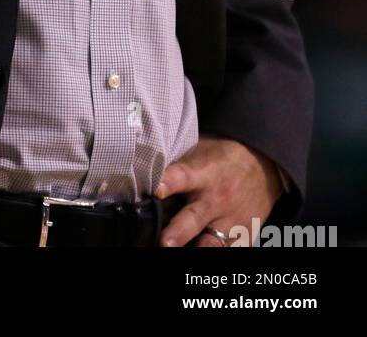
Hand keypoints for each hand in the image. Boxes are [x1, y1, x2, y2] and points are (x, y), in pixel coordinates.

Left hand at [154, 132, 282, 246]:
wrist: (263, 163)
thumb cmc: (221, 157)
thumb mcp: (199, 152)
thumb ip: (176, 168)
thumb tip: (144, 175)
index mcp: (202, 173)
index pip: (181, 176)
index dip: (167, 182)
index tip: (156, 189)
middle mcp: (216, 199)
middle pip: (194, 218)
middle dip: (178, 233)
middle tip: (164, 243)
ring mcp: (231, 220)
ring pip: (212, 243)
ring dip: (197, 250)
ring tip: (179, 254)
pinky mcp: (243, 235)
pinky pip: (229, 251)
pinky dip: (215, 253)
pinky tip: (200, 252)